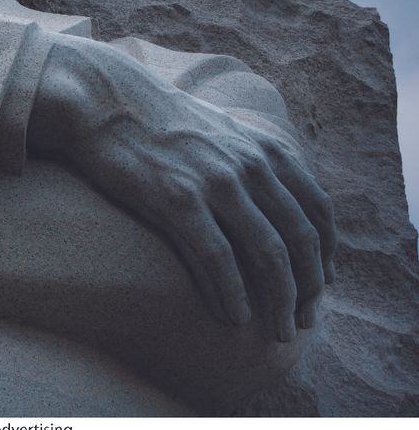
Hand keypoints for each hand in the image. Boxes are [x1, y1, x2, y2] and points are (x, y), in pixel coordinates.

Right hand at [26, 37, 335, 341]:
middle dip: (308, 288)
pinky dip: (232, 293)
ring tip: (276, 330)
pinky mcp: (177, 200)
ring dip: (279, 301)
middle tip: (301, 322)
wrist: (102, 99)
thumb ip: (252, 158)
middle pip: (300, 239)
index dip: (326, 254)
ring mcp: (215, 182)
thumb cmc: (155, 119)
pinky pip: (217, 258)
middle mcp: (250, 165)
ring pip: (268, 254)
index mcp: (264, 149)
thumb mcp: (219, 129)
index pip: (318, 211)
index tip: (320, 285)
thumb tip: (273, 193)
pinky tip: (233, 317)